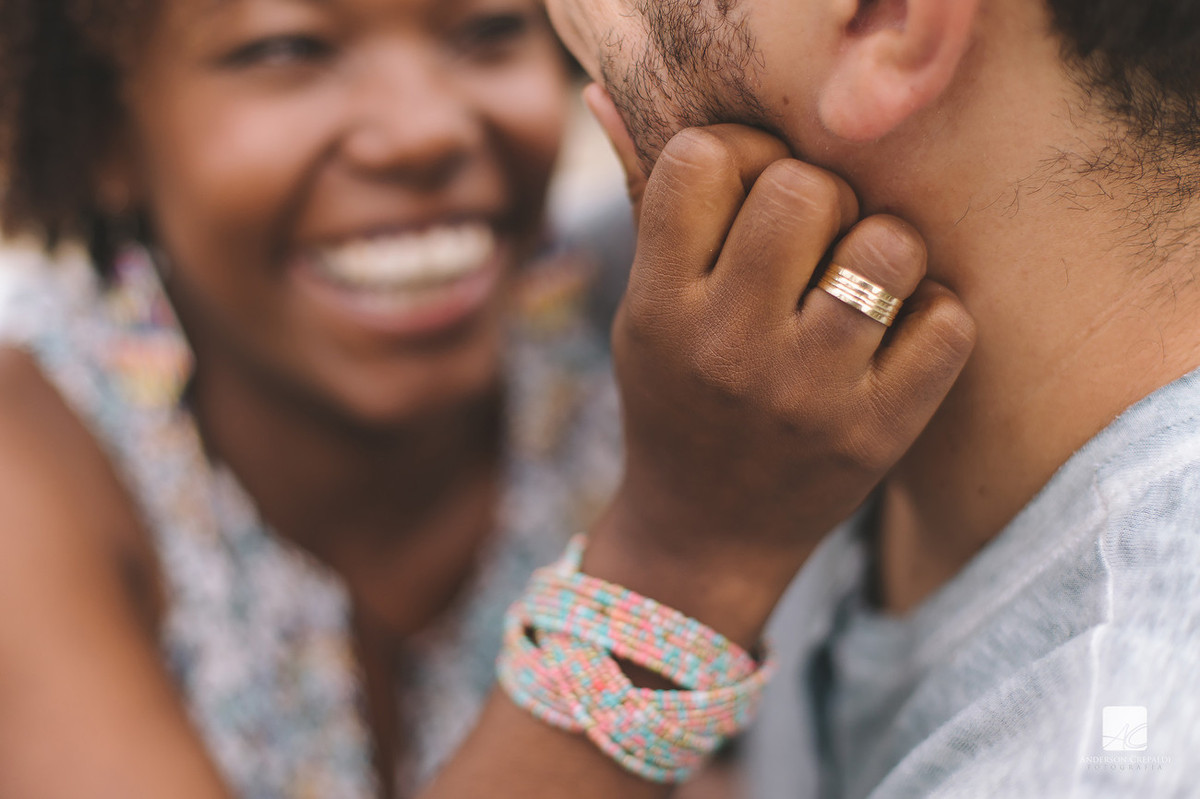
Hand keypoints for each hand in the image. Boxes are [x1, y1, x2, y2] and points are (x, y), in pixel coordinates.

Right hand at [582, 86, 975, 645]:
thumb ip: (644, 203)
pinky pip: (947, 318)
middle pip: (806, 186)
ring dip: (884, 247)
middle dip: (819, 194)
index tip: (745, 193)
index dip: (736, 154)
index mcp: (659, 307)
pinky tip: (895, 337)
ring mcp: (809, 394)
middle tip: (811, 238)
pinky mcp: (879, 433)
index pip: (703, 157)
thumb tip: (607, 92)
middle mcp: (728, 347)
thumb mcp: (641, 313)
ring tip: (860, 282)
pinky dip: (932, 315)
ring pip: (888, 243)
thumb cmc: (675, 403)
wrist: (707, 534)